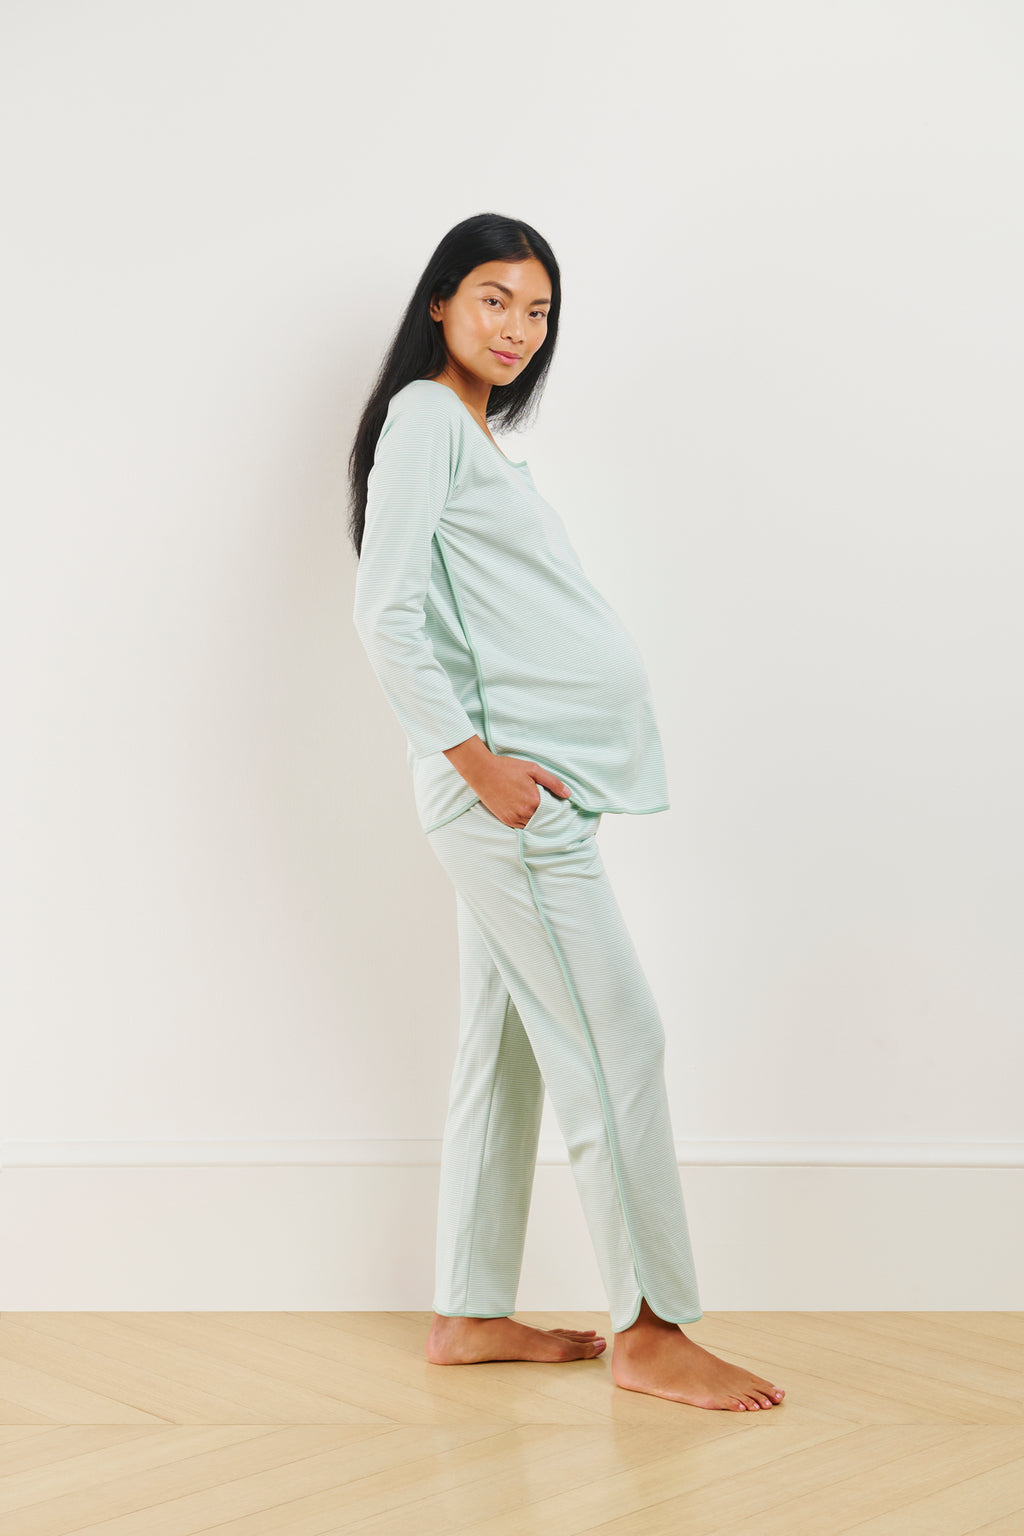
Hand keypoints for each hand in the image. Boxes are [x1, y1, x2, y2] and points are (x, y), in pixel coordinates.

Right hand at [441, 737, 572, 827]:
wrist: (482, 771)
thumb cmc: (507, 768)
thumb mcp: (533, 769)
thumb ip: (552, 782)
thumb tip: (568, 794)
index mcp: (534, 800)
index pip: (552, 811)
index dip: (556, 808)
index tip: (558, 805)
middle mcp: (525, 812)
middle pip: (543, 819)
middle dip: (547, 815)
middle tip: (550, 810)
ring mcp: (514, 818)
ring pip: (532, 825)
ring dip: (536, 820)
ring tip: (537, 811)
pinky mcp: (505, 820)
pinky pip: (521, 827)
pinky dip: (526, 823)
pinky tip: (527, 815)